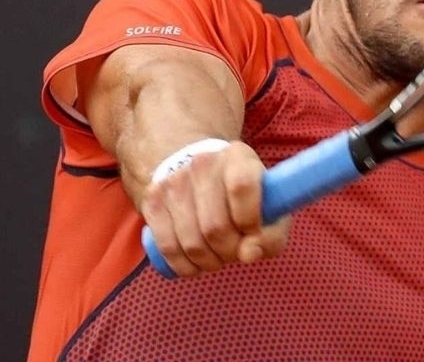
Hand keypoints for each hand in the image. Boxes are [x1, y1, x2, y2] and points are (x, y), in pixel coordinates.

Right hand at [140, 141, 291, 276]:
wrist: (202, 175)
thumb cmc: (244, 198)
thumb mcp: (270, 210)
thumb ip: (270, 235)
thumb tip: (248, 254)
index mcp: (238, 157)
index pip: (242, 187)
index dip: (249, 219)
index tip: (253, 233)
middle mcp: (203, 163)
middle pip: (215, 226)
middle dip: (229, 251)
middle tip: (235, 252)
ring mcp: (174, 180)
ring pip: (192, 243)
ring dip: (209, 262)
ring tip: (218, 257)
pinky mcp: (152, 199)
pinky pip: (167, 247)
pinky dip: (185, 266)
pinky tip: (197, 263)